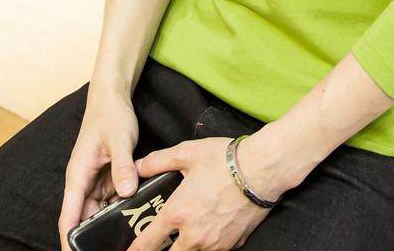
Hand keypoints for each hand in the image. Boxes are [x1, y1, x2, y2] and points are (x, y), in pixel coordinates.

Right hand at [58, 89, 139, 249]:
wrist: (113, 99)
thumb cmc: (110, 116)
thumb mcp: (119, 139)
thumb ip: (122, 166)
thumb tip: (126, 192)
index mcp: (78, 176)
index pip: (69, 217)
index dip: (70, 241)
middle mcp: (84, 182)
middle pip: (86, 218)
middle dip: (96, 235)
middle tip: (116, 246)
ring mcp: (96, 180)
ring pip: (101, 210)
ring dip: (111, 220)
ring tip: (127, 235)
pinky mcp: (108, 175)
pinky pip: (113, 197)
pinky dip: (121, 205)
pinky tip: (136, 213)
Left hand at [126, 133, 284, 250]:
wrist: (263, 168)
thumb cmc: (226, 159)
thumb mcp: (188, 153)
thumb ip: (159, 161)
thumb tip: (138, 166)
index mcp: (178, 214)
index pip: (146, 243)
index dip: (134, 249)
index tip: (130, 250)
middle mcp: (193, 236)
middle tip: (161, 241)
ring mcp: (214, 244)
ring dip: (185, 247)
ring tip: (188, 232)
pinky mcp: (233, 245)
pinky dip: (209, 245)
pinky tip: (212, 227)